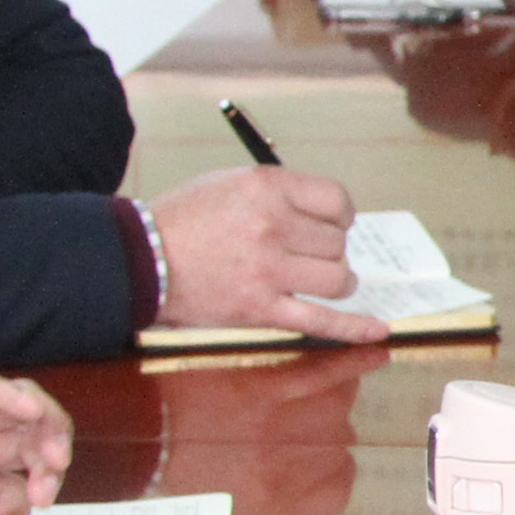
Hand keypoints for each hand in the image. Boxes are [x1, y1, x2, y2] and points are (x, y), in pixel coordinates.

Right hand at [150, 161, 368, 334]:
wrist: (136, 258)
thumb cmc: (182, 219)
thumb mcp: (229, 183)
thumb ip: (279, 194)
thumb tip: (328, 215)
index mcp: (267, 187)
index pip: (337, 201)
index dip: (341, 216)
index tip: (334, 224)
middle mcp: (273, 225)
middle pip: (337, 244)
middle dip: (330, 250)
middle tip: (311, 255)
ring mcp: (269, 270)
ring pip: (337, 279)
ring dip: (337, 281)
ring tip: (324, 281)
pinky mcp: (260, 310)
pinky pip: (322, 322)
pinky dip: (354, 328)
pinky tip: (378, 331)